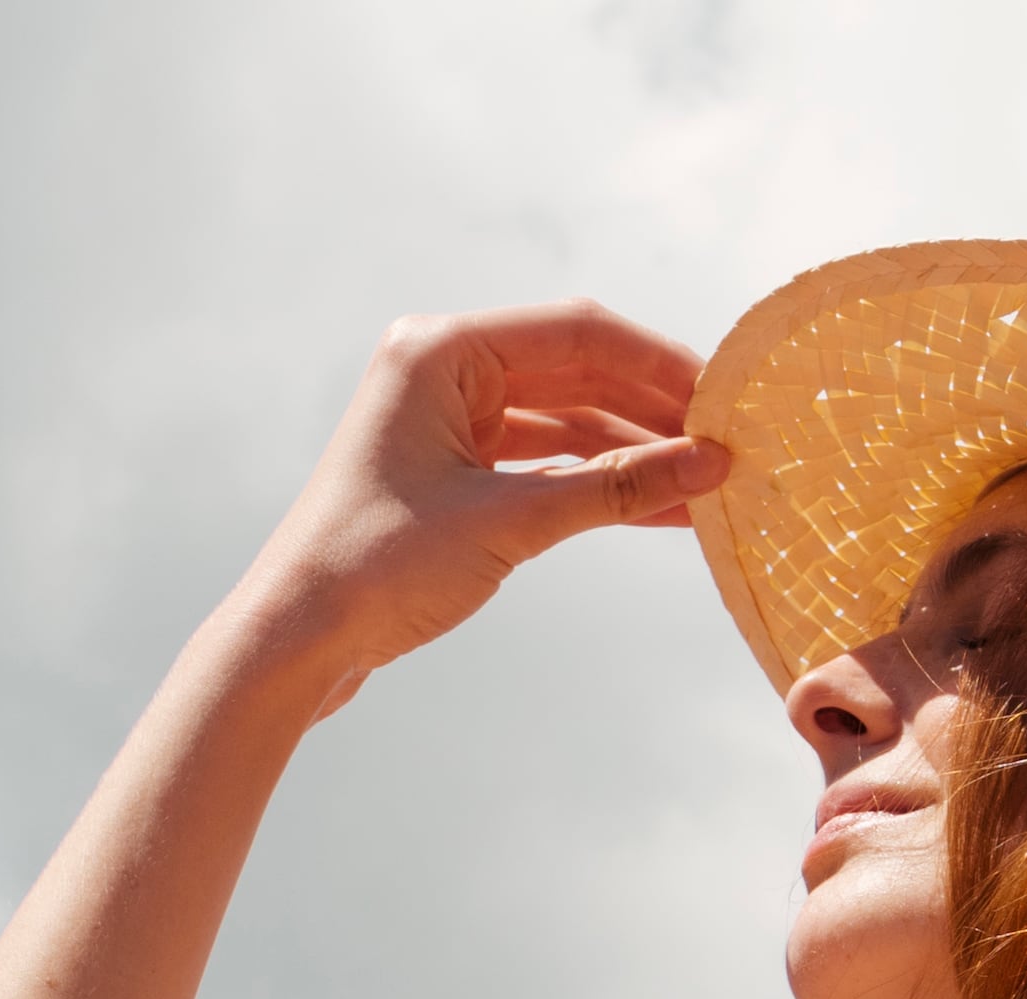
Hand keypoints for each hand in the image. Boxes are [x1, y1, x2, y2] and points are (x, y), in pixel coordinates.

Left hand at [229, 301, 727, 707]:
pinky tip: (656, 507)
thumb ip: (613, 488)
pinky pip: (542, 463)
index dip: (659, 364)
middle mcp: (443, 370)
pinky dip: (595, 484)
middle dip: (652, 412)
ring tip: (704, 486)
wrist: (299, 638)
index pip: (577, 333)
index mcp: (441, 350)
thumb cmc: (378, 567)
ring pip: (564, 422)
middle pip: (576, 373)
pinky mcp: (452, 471)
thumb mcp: (510, 523)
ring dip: (630, 454)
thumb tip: (707, 465)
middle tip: (727, 444)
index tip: (725, 398)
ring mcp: (446, 420)